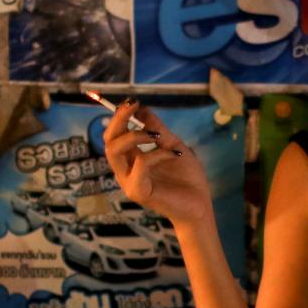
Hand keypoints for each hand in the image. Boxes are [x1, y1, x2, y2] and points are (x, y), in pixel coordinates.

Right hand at [100, 99, 214, 226]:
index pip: (114, 135)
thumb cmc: (187, 178)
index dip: (120, 116)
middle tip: (134, 106)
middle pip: (108, 141)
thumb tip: (142, 109)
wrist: (199, 205)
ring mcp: (129, 182)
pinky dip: (156, 154)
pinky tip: (173, 154)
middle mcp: (125, 170)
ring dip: (135, 135)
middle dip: (119, 119)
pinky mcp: (138, 192)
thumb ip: (157, 129)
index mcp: (131, 159)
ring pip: (114, 151)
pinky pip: (140, 164)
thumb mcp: (173, 146)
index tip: (133, 101)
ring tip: (156, 135)